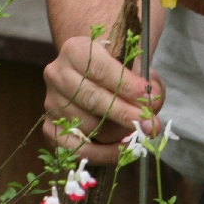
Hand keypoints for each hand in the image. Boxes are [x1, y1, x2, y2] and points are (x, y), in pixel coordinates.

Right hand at [43, 36, 164, 163]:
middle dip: (125, 114)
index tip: (149, 99)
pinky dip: (104, 153)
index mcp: (75, 50)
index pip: (101, 69)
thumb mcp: (132, 64)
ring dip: (118, 133)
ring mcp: (51, 103)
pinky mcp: (50, 129)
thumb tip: (153, 104)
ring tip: (137, 132)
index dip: (126, 85)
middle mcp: (57, 74)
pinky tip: (122, 148)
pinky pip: (78, 149)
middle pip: (93, 99)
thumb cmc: (115, 69)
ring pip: (88, 126)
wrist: (89, 75)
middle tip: (150, 126)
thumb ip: (146, 81)